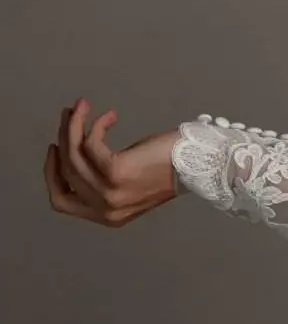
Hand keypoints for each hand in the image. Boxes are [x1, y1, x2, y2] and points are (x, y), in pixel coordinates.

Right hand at [45, 98, 180, 226]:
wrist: (199, 165)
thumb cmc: (169, 168)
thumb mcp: (130, 183)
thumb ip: (103, 179)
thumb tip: (74, 147)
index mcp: (107, 216)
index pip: (61, 201)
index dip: (52, 173)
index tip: (55, 147)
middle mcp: (106, 209)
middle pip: (66, 171)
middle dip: (63, 137)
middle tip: (69, 114)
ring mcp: (110, 193)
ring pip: (74, 155)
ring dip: (73, 125)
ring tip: (81, 107)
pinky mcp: (116, 172)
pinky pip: (89, 144)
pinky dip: (95, 124)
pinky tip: (110, 116)